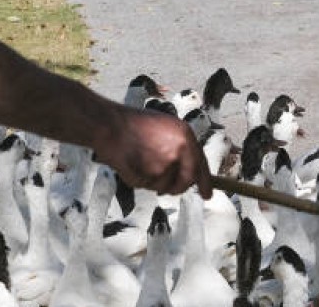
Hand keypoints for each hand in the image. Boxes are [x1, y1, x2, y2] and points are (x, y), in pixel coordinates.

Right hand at [94, 108, 212, 197]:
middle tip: (168, 187)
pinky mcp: (153, 175)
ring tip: (140, 162)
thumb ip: (180, 146)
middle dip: (177, 187)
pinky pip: (149, 186)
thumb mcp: (165, 127)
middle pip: (186, 181)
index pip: (201, 164)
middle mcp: (180, 150)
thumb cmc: (133, 124)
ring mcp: (167, 164)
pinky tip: (132, 164)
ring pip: (165, 186)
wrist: (111, 126)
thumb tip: (188, 167)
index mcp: (186, 135)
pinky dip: (140, 180)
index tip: (207, 195)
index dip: (205, 182)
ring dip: (153, 181)